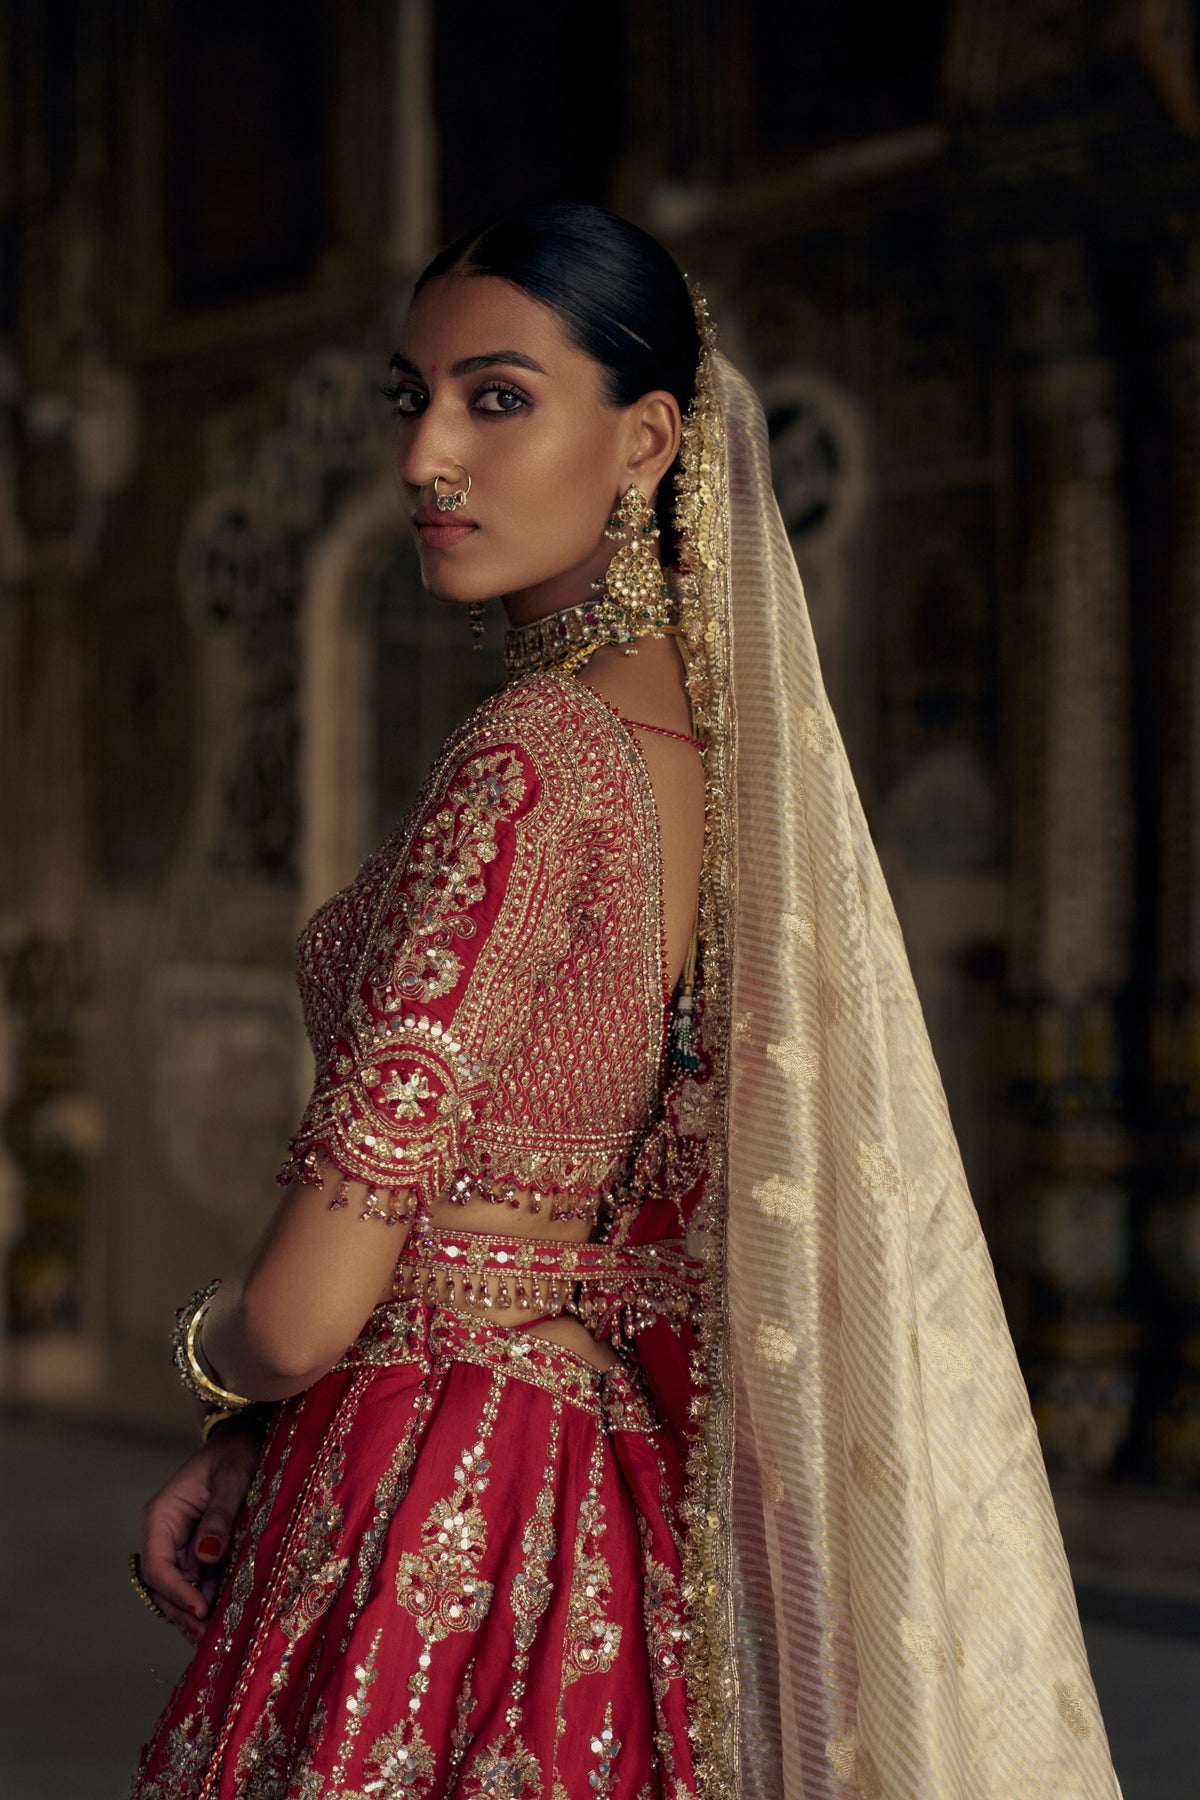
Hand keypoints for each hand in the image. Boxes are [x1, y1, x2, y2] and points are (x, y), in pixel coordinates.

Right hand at [139, 1420, 262, 1642]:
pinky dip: (209, 1598)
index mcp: (162, 1516)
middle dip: (183, 1610)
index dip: (176, 1592)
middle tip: (208, 1635)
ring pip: (181, 1588)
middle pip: (164, 1585)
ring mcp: (182, 1544)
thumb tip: (206, 1555)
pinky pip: (199, 1581)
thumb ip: (220, 1515)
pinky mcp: (201, 1550)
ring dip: (195, 1611)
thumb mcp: (232, 1478)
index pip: (157, 1565)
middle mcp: (166, 1534)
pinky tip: (223, 1617)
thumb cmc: (237, 1453)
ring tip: (216, 1635)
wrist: (247, 1440)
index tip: (201, 1608)